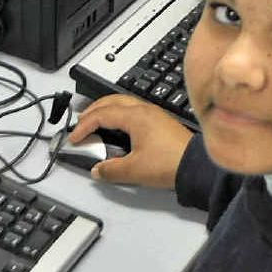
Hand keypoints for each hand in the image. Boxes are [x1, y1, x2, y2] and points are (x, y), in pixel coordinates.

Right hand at [67, 94, 192, 188]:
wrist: (196, 165)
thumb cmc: (169, 163)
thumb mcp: (133, 170)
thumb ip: (110, 169)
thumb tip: (97, 170)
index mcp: (136, 116)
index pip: (102, 114)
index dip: (84, 125)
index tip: (74, 138)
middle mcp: (145, 110)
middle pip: (112, 100)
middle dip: (93, 110)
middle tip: (80, 122)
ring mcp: (155, 114)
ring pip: (124, 103)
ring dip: (107, 109)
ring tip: (95, 122)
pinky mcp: (161, 121)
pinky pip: (134, 110)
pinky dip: (119, 114)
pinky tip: (117, 126)